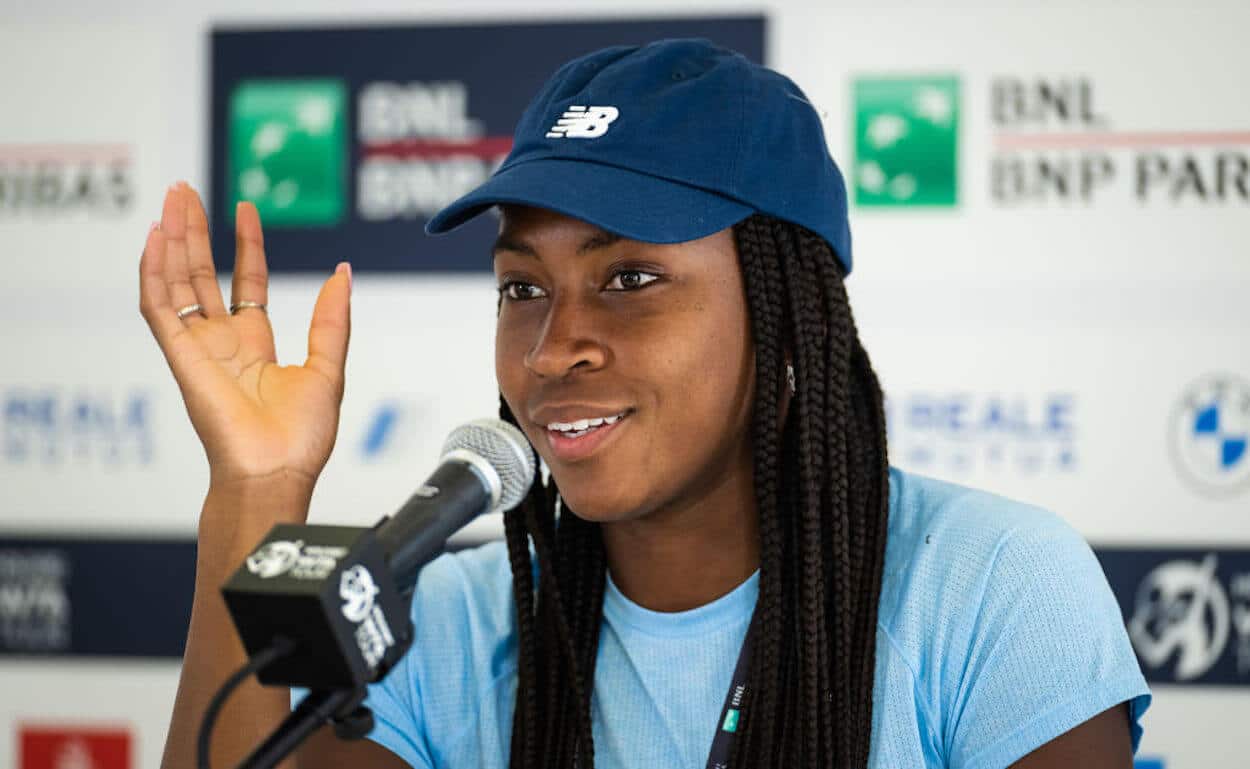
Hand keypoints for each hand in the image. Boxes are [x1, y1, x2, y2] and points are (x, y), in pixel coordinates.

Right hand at [139, 183, 350, 490]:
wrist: (275, 471)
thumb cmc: (301, 438)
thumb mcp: (327, 367)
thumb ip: (330, 320)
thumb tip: (342, 274)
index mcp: (255, 346)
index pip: (246, 283)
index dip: (245, 246)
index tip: (245, 210)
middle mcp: (221, 344)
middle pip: (202, 275)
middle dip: (196, 233)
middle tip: (186, 190)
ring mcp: (197, 349)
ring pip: (177, 283)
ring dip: (173, 240)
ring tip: (174, 198)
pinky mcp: (180, 358)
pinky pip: (159, 309)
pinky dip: (154, 273)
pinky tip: (155, 239)